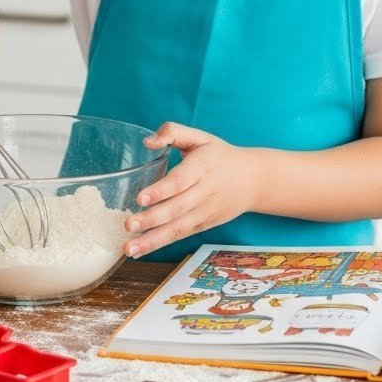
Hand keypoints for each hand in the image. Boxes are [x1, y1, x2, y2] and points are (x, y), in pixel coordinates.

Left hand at [124, 123, 256, 257]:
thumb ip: (173, 132)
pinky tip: (140, 250)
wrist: (253, 180)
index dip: (161, 191)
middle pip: (177, 208)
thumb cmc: (220, 156)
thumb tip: (148, 142)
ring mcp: (205, 212)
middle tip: (128, 225)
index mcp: (202, 166)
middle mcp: (205, 192)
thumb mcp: (200, 137)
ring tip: (129, 248)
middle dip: (151, 219)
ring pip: (178, 228)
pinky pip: (181, 235)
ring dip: (152, 240)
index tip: (140, 198)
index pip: (180, 180)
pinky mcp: (204, 225)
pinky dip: (160, 244)